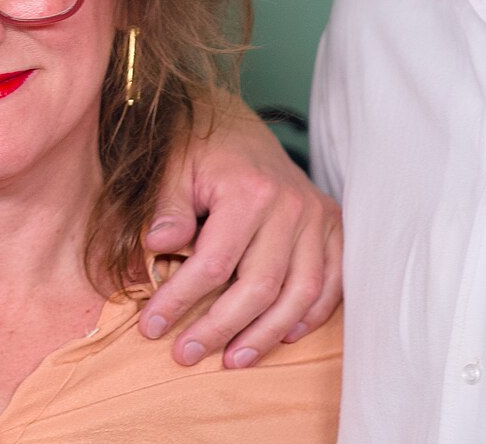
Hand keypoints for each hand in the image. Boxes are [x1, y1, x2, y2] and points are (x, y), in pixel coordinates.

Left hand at [138, 100, 341, 367]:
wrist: (241, 126)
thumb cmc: (200, 150)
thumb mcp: (172, 167)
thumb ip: (166, 206)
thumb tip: (158, 244)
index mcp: (249, 189)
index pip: (213, 263)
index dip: (180, 300)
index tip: (152, 326)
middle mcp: (291, 205)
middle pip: (259, 286)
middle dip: (219, 328)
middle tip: (184, 355)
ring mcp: (317, 218)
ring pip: (300, 293)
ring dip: (266, 334)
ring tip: (232, 359)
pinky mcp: (334, 228)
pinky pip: (332, 284)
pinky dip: (310, 315)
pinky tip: (282, 336)